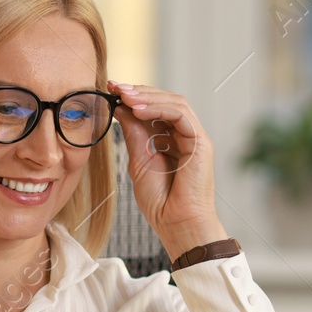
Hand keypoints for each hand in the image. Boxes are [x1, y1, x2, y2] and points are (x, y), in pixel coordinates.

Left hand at [106, 80, 228, 260]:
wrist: (176, 224)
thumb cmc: (160, 201)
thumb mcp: (139, 161)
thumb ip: (134, 134)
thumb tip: (121, 108)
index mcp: (171, 140)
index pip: (154, 109)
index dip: (133, 97)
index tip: (111, 89)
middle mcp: (185, 135)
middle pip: (165, 101)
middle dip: (139, 91)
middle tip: (115, 86)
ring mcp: (195, 138)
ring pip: (175, 102)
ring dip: (147, 96)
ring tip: (124, 96)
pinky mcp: (201, 143)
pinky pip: (181, 115)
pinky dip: (158, 108)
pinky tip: (137, 109)